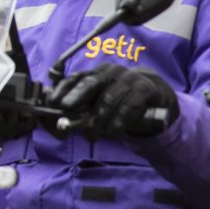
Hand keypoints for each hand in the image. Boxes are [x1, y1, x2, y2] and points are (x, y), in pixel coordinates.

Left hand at [49, 64, 178, 138]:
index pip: (78, 77)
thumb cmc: (123, 99)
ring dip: (98, 120)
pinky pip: (129, 106)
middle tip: (66, 110)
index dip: (64, 89)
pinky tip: (113, 133)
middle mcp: (113, 72)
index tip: (53, 102)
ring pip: (109, 99)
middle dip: (76, 96)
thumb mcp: (103, 99)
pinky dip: (119, 121)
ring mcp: (130, 79)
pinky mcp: (145, 89)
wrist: (156, 94)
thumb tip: (58, 116)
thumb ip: (84, 105)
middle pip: (92, 83)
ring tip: (90, 136)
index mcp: (99, 72)